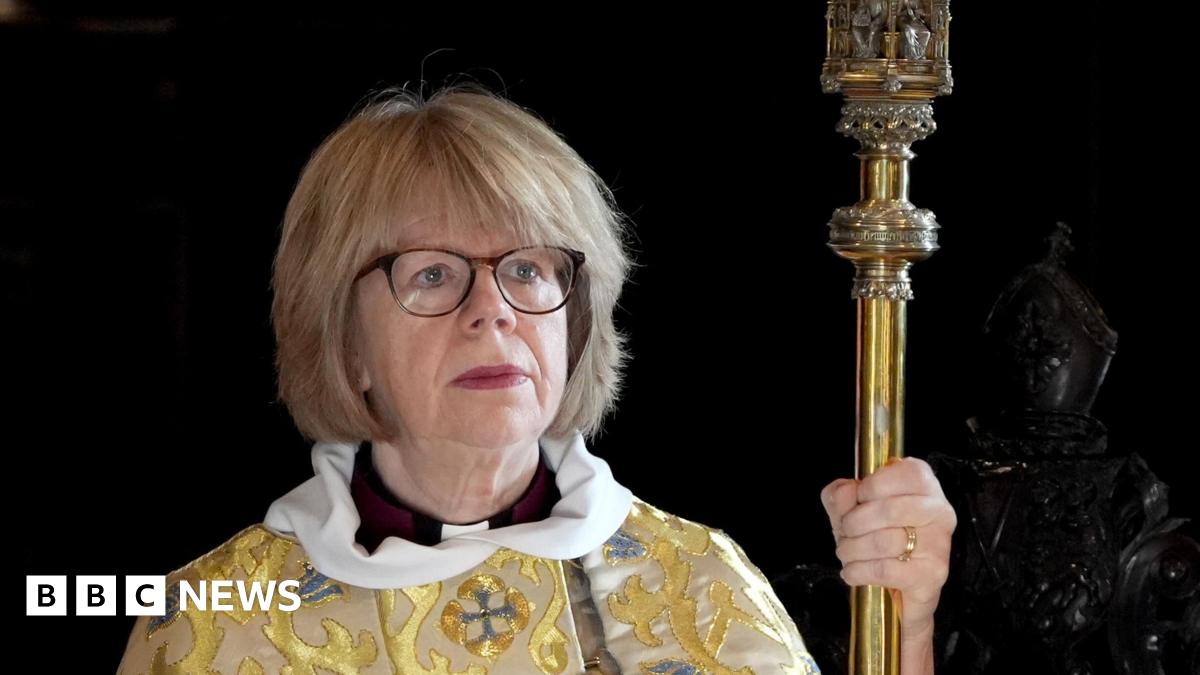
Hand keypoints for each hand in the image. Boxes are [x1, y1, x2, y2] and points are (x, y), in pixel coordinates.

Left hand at [821, 457, 955, 649]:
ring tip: (845, 553)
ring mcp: (939, 544)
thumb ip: (841, 494)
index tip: (858, 500)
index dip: (870, 487)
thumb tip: (847, 490)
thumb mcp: (850, 508)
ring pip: (885, 541)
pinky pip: (886, 570)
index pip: (904, 474)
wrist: (893, 588)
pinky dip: (858, 571)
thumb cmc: (873, 535)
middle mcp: (939, 511)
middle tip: (844, 533)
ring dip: (852, 549)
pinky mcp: (931, 575)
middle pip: (889, 510)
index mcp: (923, 484)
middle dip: (853, 523)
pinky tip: (851, 572)